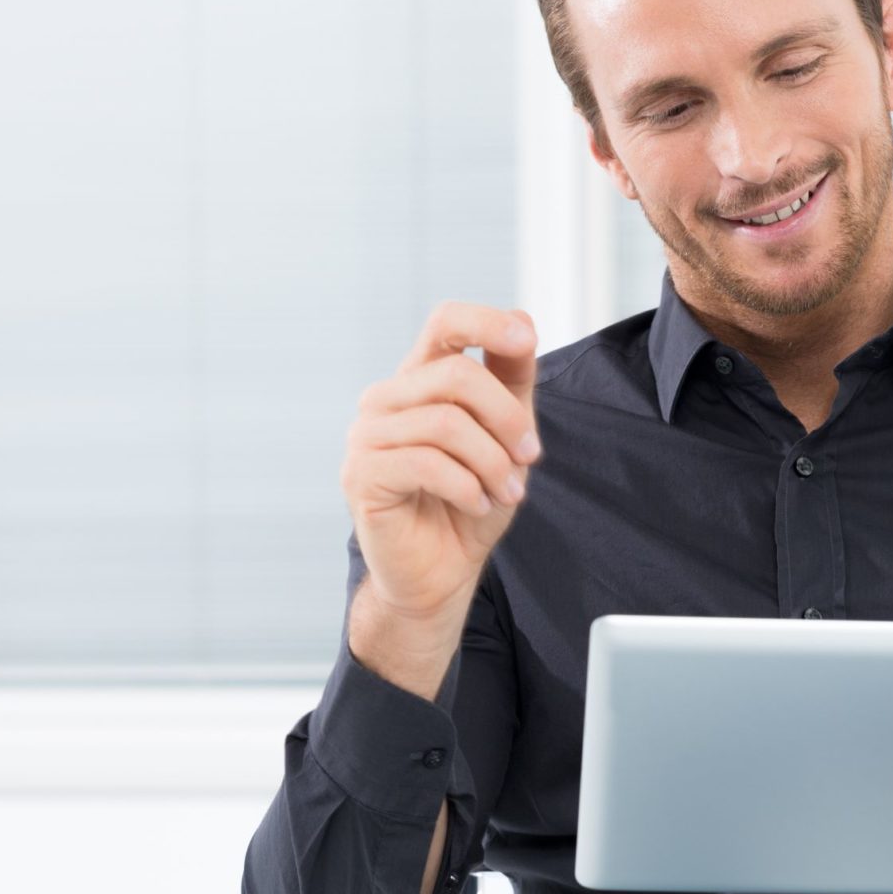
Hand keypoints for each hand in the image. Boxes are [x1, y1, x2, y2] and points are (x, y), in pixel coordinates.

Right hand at [341, 301, 540, 624]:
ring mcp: (367, 436)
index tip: (526, 339)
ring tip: (507, 492)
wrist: (440, 572)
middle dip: (506, 417)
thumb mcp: (505, 437)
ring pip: (446, 422)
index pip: (444, 323)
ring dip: (492, 461)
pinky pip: (426, 463)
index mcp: (418, 380)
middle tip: (530, 457)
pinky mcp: (362, 475)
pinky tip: (476, 503)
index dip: (486, 322)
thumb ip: (511, 381)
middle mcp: (386, 399)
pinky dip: (467, 486)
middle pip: (456, 374)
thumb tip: (523, 321)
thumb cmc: (469, 501)